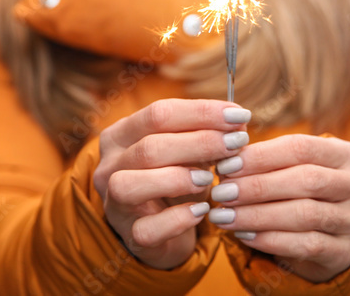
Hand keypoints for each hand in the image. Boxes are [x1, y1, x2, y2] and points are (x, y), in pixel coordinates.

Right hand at [93, 98, 251, 269]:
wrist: (162, 230)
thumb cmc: (174, 180)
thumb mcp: (186, 152)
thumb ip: (204, 135)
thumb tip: (237, 122)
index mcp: (121, 135)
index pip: (158, 113)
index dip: (201, 112)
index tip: (239, 115)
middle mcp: (110, 165)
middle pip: (149, 147)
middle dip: (199, 142)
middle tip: (236, 143)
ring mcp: (114, 203)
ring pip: (131, 184)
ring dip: (178, 178)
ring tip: (212, 178)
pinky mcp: (130, 236)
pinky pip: (147, 229)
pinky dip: (178, 219)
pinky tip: (202, 211)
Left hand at [206, 134, 349, 282]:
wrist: (329, 233)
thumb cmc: (301, 190)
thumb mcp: (292, 167)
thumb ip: (266, 158)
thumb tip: (225, 155)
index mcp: (345, 154)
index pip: (301, 147)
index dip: (261, 155)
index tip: (226, 165)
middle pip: (305, 180)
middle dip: (257, 186)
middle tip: (221, 192)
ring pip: (304, 214)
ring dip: (257, 215)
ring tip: (224, 215)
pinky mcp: (345, 251)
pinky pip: (304, 245)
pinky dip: (269, 239)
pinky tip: (244, 234)